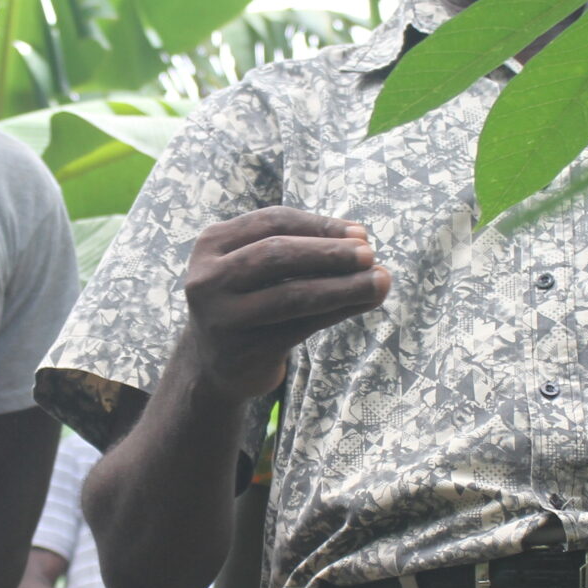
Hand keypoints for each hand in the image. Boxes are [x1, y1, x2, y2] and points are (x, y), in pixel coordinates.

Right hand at [182, 207, 389, 400]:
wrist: (216, 365)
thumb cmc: (250, 303)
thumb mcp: (260, 268)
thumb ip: (301, 250)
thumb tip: (361, 238)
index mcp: (212, 244)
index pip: (272, 221)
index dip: (319, 224)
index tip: (360, 233)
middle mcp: (208, 278)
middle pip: (278, 254)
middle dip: (330, 252)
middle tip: (370, 255)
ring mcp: (222, 317)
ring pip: (292, 294)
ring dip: (342, 286)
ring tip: (379, 282)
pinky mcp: (243, 351)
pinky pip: (300, 326)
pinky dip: (337, 312)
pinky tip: (363, 304)